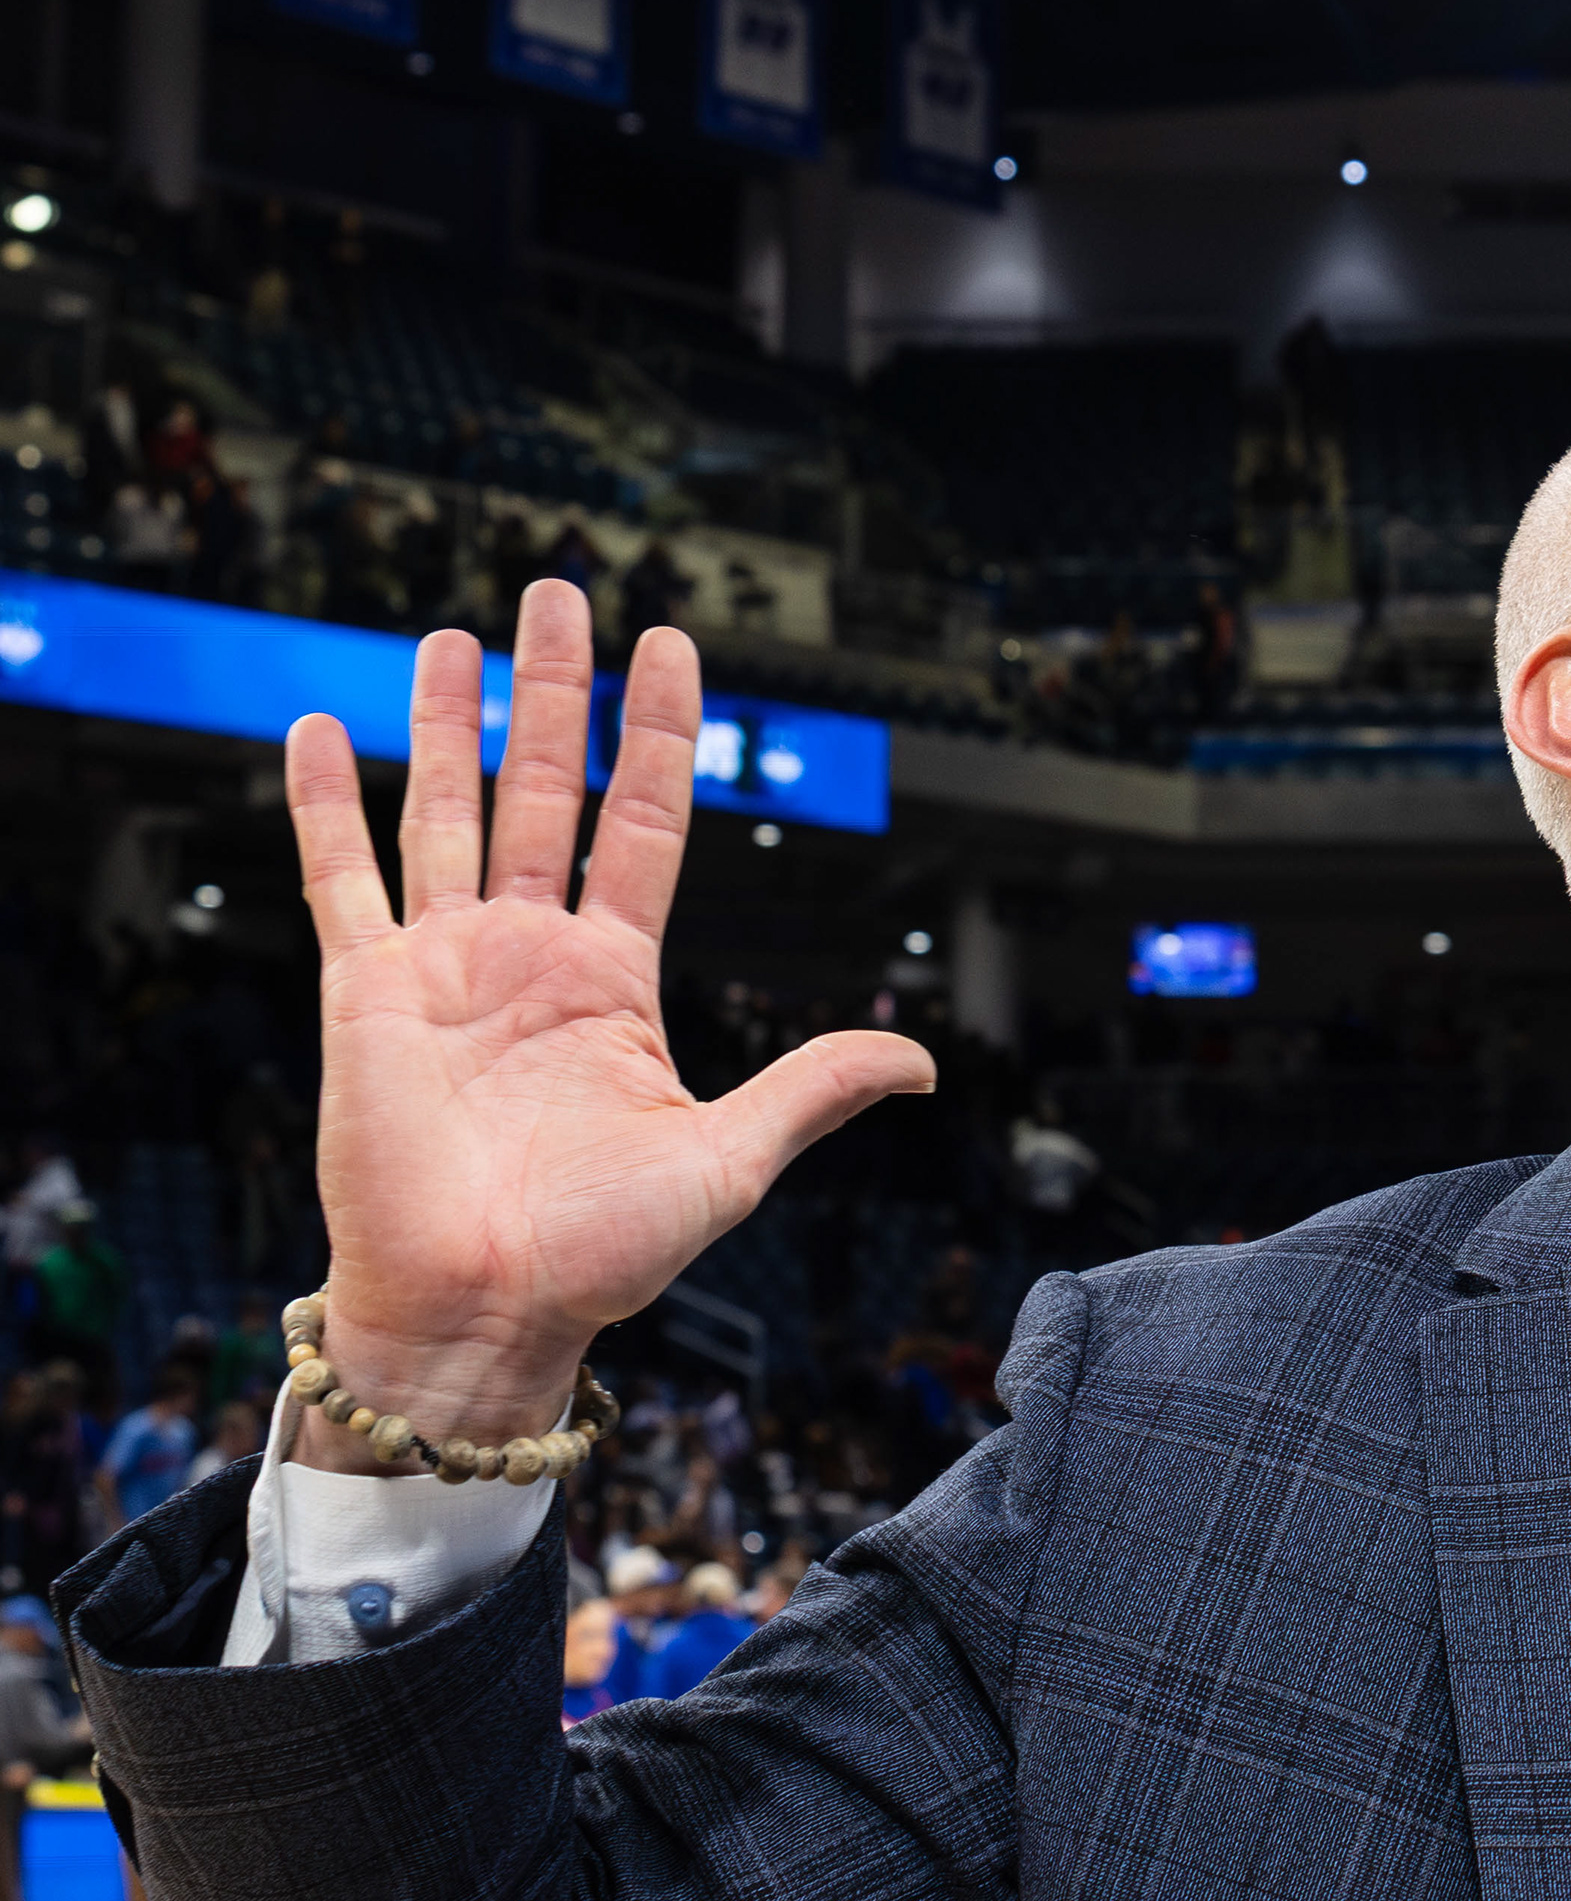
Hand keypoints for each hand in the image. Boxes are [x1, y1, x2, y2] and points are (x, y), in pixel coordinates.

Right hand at [285, 582, 933, 1468]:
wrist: (488, 1310)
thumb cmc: (604, 1252)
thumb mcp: (732, 1158)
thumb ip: (814, 1088)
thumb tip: (923, 1062)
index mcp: (614, 982)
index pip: (643, 822)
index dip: (658, 734)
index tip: (672, 647)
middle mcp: (529, 956)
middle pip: (542, 789)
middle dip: (551, 691)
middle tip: (559, 590)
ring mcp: (443, 967)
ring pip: (443, 811)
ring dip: (446, 722)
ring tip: (454, 632)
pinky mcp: (363, 993)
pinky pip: (340, 879)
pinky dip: (324, 804)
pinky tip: (318, 726)